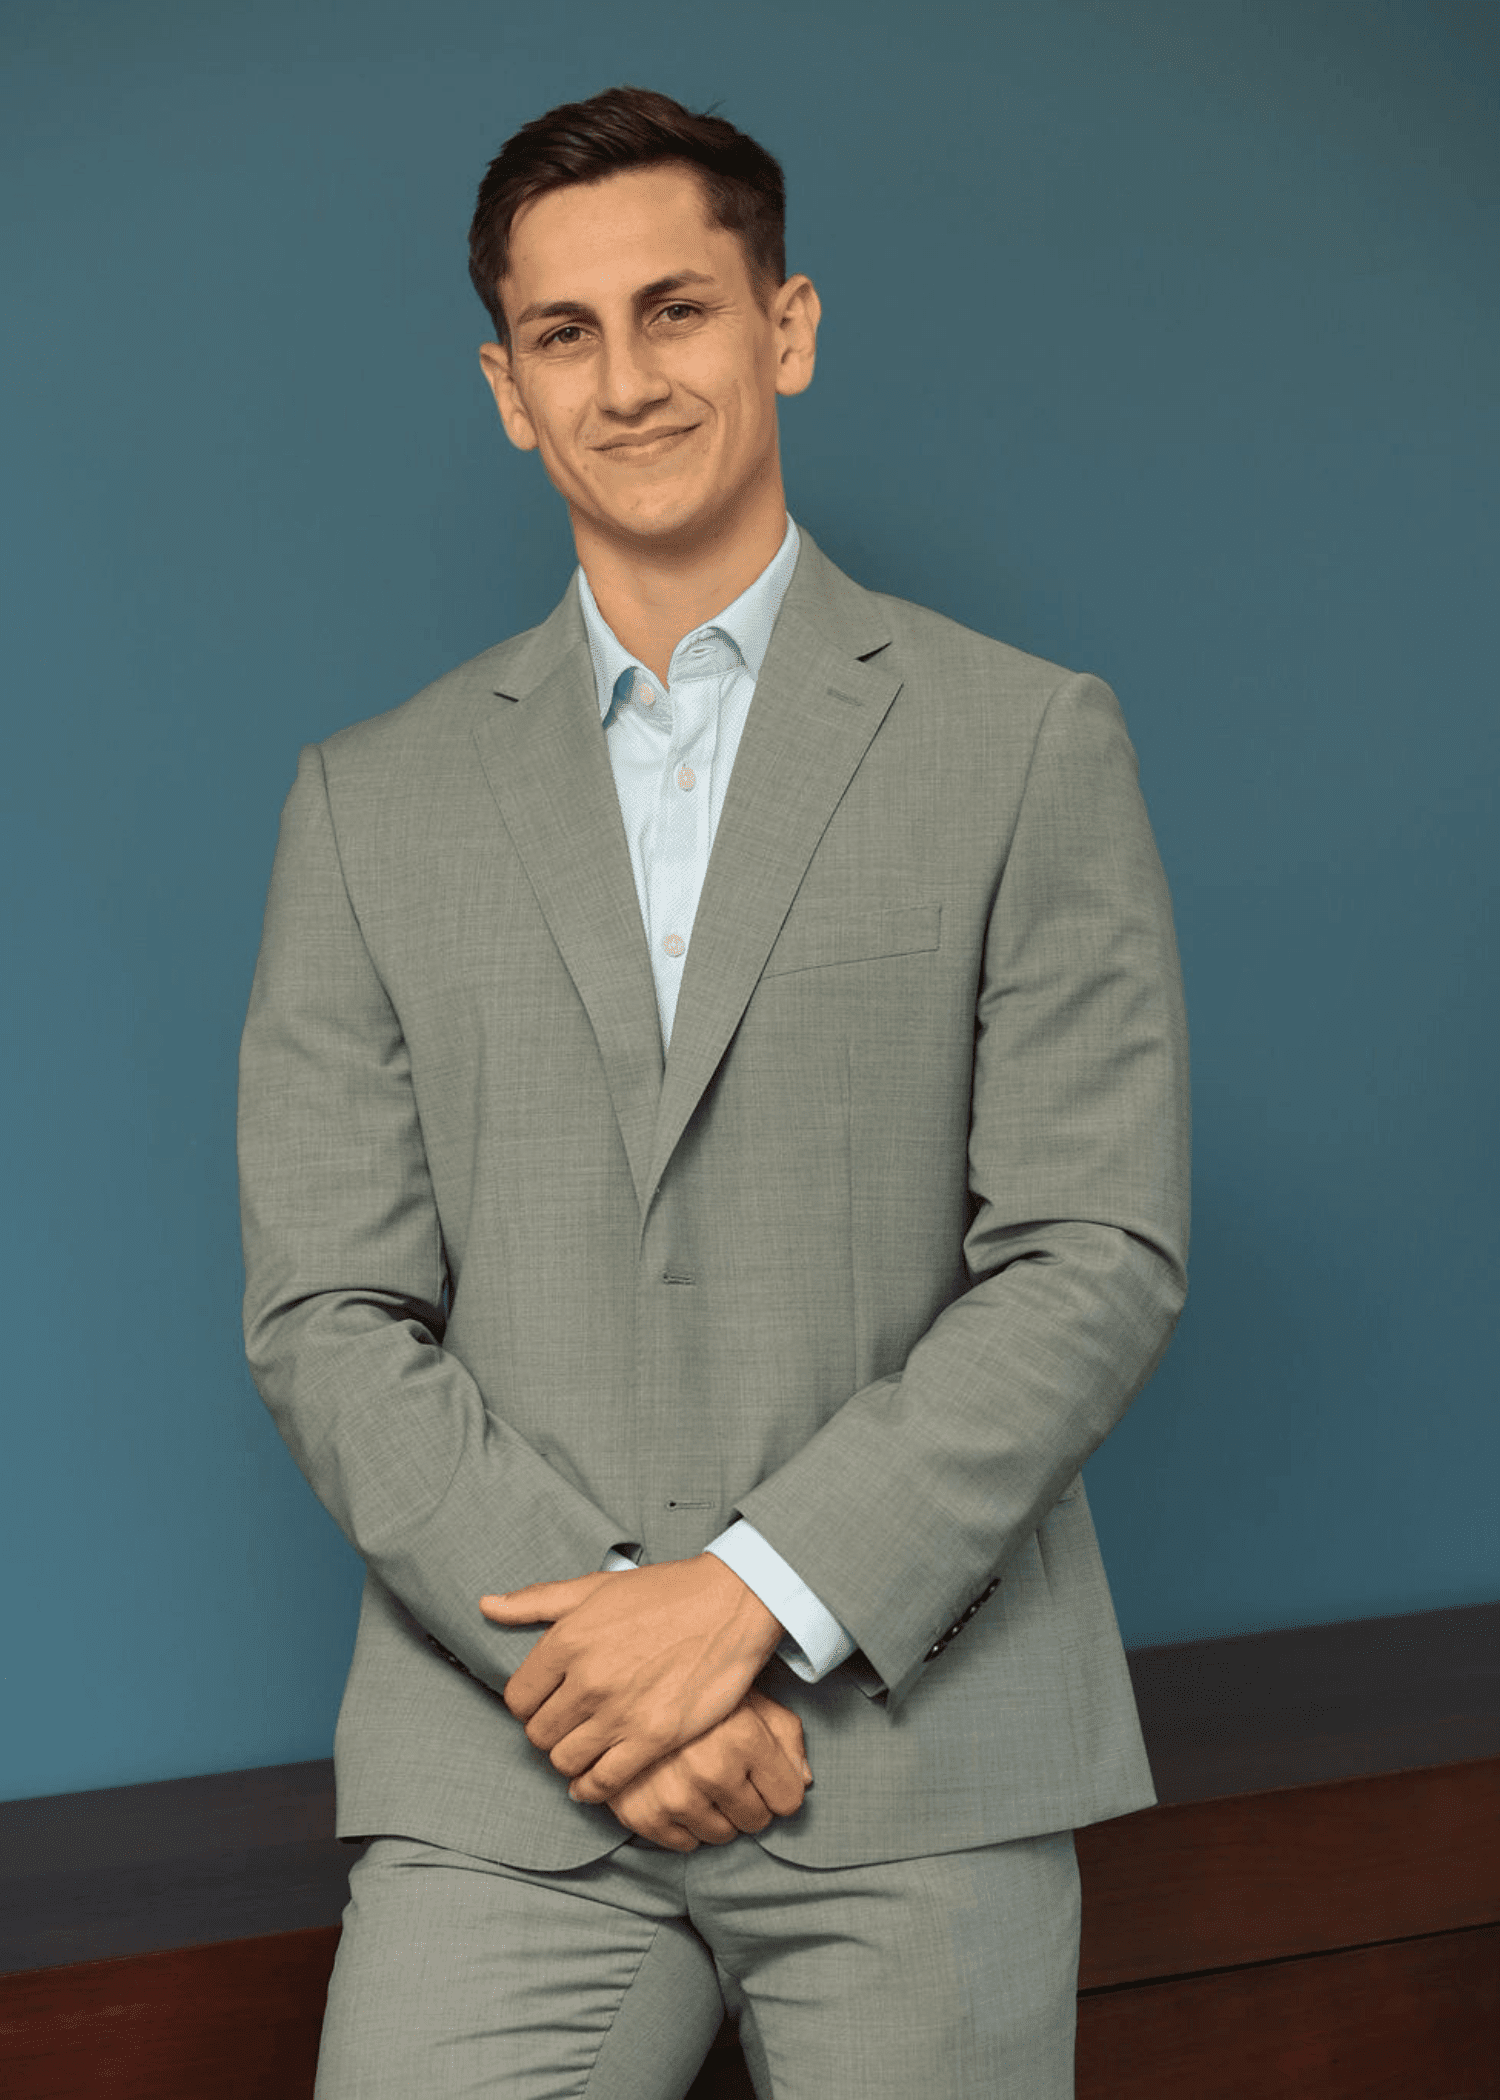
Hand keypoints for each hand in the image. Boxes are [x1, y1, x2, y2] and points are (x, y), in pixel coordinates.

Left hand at [479, 1556, 783, 1801]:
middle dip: (549, 1734)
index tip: (548, 1704)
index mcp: (566, 1639)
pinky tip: (595, 1782)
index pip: (518, 1698)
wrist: (730, 1603)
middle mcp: (587, 1678)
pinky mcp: (653, 1738)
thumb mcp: (595, 1586)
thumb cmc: (663, 1592)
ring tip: (583, 1750)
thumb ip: (536, 1600)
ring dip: (570, 1760)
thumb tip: (486, 1606)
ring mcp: (619, 1712)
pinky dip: (592, 1789)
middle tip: (567, 1728)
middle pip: (538, 1734)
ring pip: (565, 1762)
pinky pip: (603, 1782)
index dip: (529, 1705)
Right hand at [606, 1690, 811, 1852]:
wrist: (628, 1684)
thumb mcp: (752, 1698)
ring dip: (718, 1814)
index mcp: (743, 1738)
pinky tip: (677, 1789)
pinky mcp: (640, 1813)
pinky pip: (683, 1844)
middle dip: (750, 1800)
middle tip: (729, 1770)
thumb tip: (805, 1780)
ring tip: (701, 1777)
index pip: (788, 1799)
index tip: (762, 1769)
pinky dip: (685, 1824)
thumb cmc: (700, 1690)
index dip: (779, 1784)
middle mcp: (709, 1770)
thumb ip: (787, 1736)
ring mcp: (672, 1795)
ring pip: (721, 1836)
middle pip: (756, 1821)